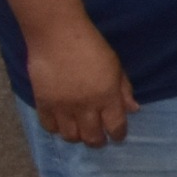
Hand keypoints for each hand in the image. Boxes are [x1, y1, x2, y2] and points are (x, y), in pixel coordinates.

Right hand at [25, 20, 134, 146]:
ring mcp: (62, 106)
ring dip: (77, 137)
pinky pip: (49, 126)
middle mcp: (86, 106)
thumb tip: (133, 109)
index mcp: (107, 96)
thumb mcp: (116, 66)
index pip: (115, 126)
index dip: (118, 135)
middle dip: (98, 141)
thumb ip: (124, 90)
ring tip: (80, 131)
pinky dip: (56, 129)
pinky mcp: (43, 103)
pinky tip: (61, 123)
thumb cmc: (91, 46)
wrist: (57, 35)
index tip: (117, 136)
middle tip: (99, 138)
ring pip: (70, 136)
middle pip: (92, 137)